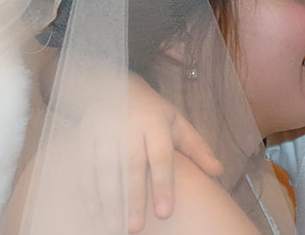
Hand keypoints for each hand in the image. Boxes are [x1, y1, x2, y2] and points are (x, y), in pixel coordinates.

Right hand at [78, 72, 222, 232]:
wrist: (115, 84)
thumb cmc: (153, 111)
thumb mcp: (178, 123)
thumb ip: (197, 147)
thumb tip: (219, 171)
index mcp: (155, 122)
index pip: (160, 155)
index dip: (163, 184)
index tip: (165, 212)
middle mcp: (129, 125)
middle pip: (131, 165)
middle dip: (133, 197)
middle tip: (136, 227)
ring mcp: (105, 130)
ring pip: (106, 168)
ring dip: (109, 199)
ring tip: (115, 225)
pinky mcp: (86, 135)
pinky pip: (85, 166)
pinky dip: (88, 189)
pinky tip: (94, 211)